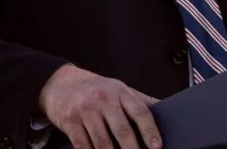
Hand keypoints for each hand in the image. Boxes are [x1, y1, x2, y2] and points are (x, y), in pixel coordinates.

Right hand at [37, 64, 161, 148]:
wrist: (60, 83)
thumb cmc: (96, 89)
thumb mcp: (118, 89)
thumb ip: (140, 102)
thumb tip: (166, 112)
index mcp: (119, 91)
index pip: (139, 111)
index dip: (150, 130)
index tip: (157, 146)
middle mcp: (102, 99)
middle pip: (122, 130)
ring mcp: (84, 110)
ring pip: (103, 143)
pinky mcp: (70, 122)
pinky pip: (84, 146)